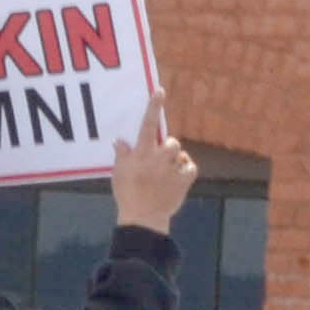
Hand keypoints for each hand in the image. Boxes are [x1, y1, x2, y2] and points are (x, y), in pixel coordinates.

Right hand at [110, 94, 197, 236]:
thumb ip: (122, 155)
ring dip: (175, 160)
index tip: (159, 91)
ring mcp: (172, 169)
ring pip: (180, 154)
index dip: (153, 107)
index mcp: (141, 154)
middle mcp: (158, 158)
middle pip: (171, 141)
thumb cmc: (128, 195)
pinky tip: (177, 177)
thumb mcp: (118, 173)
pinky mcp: (184, 180)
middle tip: (160, 159)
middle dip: (168, 147)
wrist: (143, 218)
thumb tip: (120, 141)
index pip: (148, 125)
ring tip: (166, 172)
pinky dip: (186, 170)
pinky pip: (190, 167)